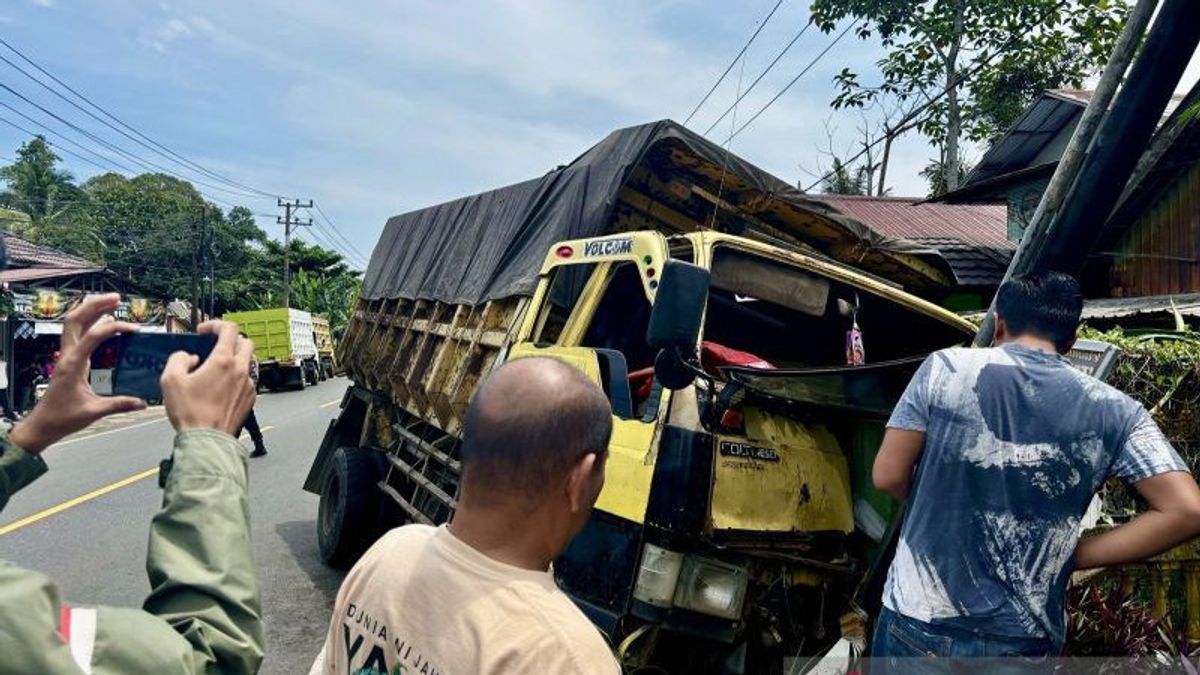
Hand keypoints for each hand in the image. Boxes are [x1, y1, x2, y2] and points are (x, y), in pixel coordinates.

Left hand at [10, 294, 146, 453]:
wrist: (42, 425)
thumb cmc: (62, 418)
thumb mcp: (93, 411)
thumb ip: (119, 404)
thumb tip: (142, 402)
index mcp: (72, 365)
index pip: (93, 336)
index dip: (114, 328)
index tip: (133, 329)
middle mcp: (67, 355)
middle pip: (75, 319)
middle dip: (95, 305)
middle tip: (116, 298)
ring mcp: (65, 356)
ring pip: (73, 323)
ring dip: (90, 310)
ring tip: (111, 303)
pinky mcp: (68, 360)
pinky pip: (76, 334)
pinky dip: (89, 323)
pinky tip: (103, 322)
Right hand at [161, 320, 255, 435]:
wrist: (207, 441)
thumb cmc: (190, 413)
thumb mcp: (170, 380)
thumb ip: (178, 359)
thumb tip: (188, 357)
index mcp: (224, 361)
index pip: (229, 328)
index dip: (215, 324)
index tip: (203, 331)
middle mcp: (241, 370)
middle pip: (245, 341)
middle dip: (230, 339)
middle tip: (214, 345)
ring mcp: (249, 385)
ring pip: (249, 361)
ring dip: (235, 357)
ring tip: (217, 366)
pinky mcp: (250, 399)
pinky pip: (248, 379)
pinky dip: (237, 376)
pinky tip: (222, 386)